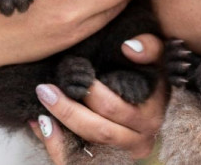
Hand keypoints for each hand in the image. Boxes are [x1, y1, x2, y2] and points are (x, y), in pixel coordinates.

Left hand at [29, 34, 165, 163]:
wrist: (150, 110)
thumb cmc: (152, 81)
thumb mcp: (158, 62)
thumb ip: (151, 48)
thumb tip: (129, 47)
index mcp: (152, 114)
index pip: (115, 107)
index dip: (92, 92)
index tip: (73, 74)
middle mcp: (140, 139)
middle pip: (99, 128)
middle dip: (68, 108)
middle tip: (46, 88)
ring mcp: (123, 153)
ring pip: (89, 145)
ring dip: (62, 124)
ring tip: (43, 102)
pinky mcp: (109, 161)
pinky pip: (77, 160)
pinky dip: (56, 144)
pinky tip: (42, 123)